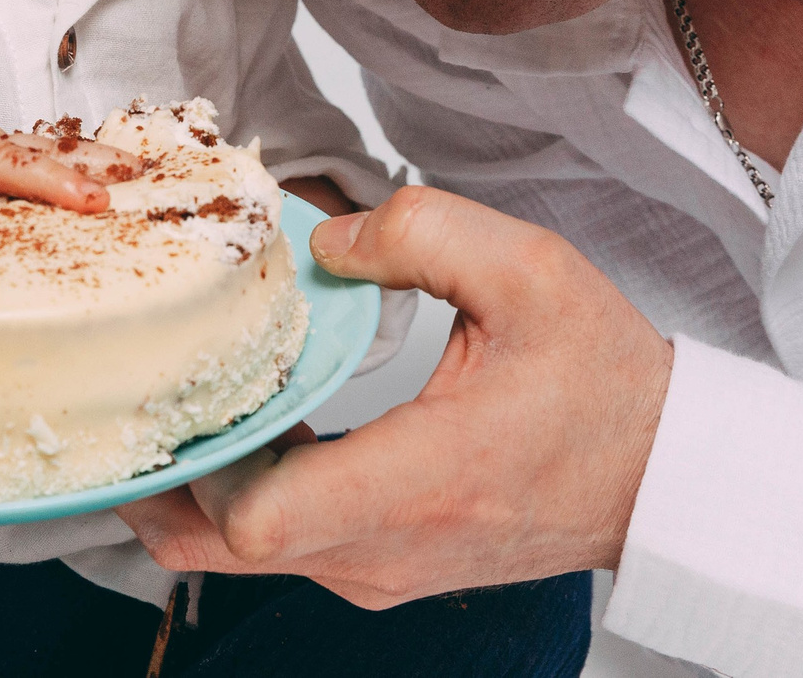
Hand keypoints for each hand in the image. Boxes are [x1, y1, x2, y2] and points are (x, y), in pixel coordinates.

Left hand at [118, 186, 673, 606]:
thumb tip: (321, 237)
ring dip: (197, 481)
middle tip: (139, 387)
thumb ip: (418, 229)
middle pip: (214, 548)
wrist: (663, 474)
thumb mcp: (528, 270)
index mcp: (417, 482)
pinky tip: (242, 420)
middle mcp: (385, 548)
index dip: (193, 466)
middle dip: (160, 472)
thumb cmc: (604, 383)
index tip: (175, 392)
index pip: (257, 524)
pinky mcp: (379, 569)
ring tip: (184, 391)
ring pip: (234, 556)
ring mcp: (379, 572)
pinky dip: (239, 496)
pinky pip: (277, 548)